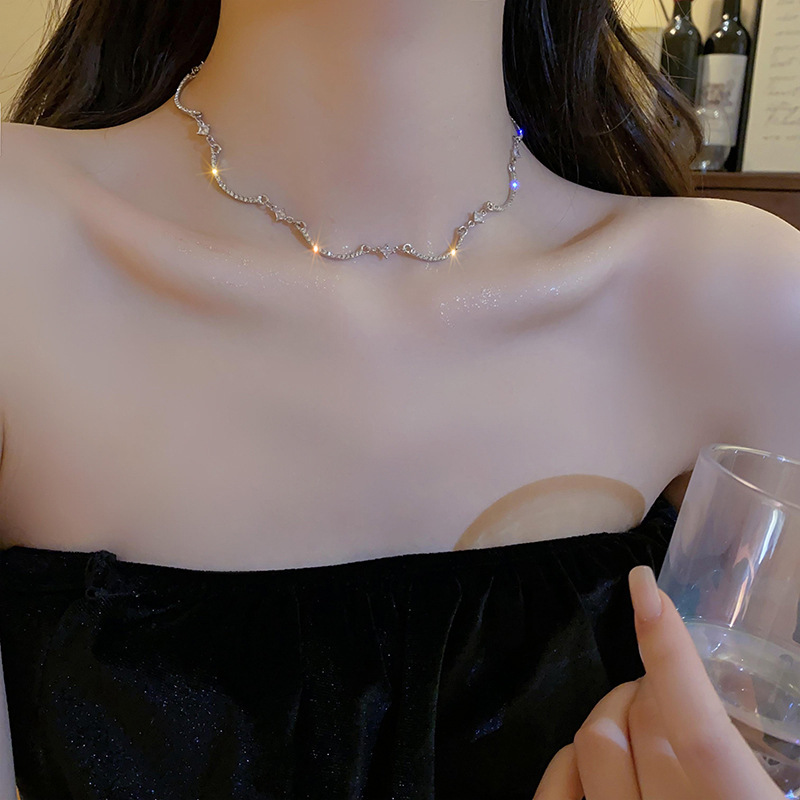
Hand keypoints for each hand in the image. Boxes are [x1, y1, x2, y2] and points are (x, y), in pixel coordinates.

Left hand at [533, 565, 785, 799]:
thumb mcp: (771, 796)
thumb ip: (749, 762)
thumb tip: (724, 696)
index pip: (695, 724)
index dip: (668, 649)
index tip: (644, 588)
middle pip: (638, 720)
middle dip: (651, 688)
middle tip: (672, 697)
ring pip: (592, 743)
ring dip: (615, 717)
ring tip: (641, 729)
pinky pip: (552, 792)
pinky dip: (569, 765)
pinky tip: (590, 766)